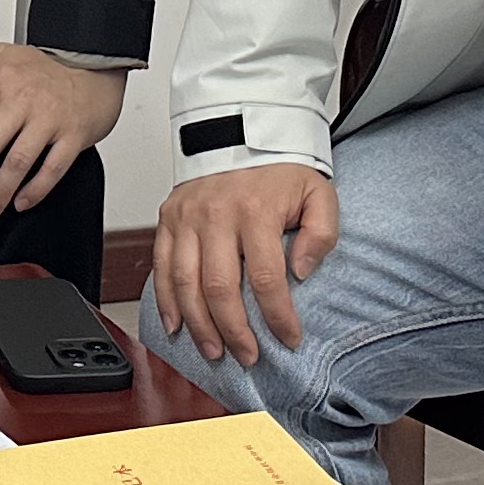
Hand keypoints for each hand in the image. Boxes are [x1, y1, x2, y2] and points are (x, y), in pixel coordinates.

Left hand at [0, 43, 126, 219]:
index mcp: (1, 81)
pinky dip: (35, 190)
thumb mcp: (3, 52)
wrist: (96, 71)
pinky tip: (20, 203)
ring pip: (18, 162)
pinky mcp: (73, 135)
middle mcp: (23, 100)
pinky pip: (52, 168)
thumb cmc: (46, 70)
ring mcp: (50, 119)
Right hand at [147, 163, 339, 363]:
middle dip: (234, 331)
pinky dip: (165, 301)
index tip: (289, 338)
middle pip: (220, 288)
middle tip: (247, 356)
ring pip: (186, 283)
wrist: (242, 128)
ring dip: (199, 325)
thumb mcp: (318, 193)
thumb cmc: (281, 167)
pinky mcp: (168, 218)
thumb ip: (321, 234)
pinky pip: (162, 267)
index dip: (277, 317)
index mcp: (256, 211)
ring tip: (214, 351)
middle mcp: (216, 216)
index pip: (266, 279)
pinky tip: (176, 326)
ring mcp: (187, 218)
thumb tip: (302, 272)